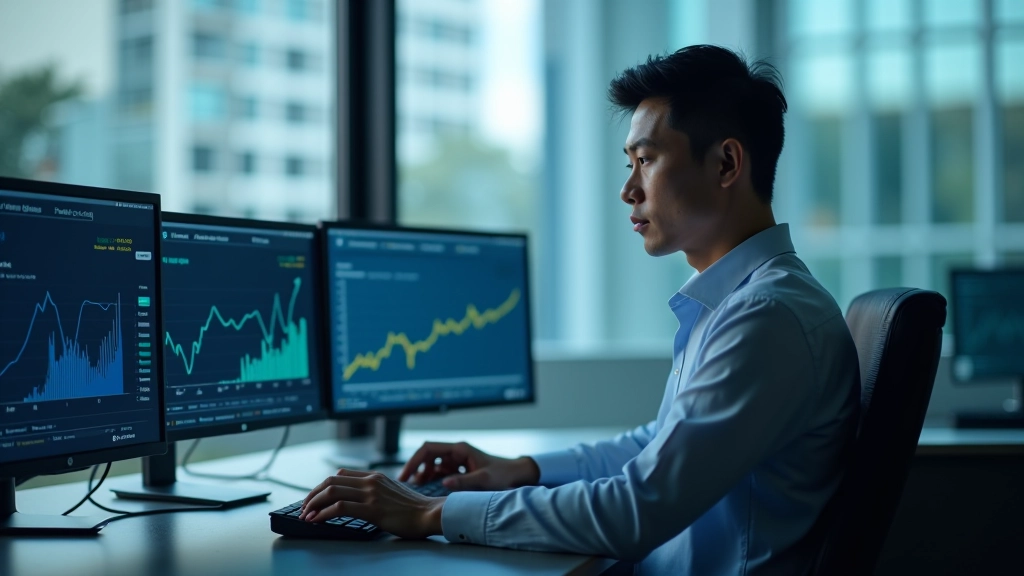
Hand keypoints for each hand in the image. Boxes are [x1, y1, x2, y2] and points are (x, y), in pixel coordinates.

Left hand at [299, 469, 444, 538]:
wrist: (430, 514)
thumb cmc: (414, 509)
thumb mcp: (392, 492)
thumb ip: (376, 491)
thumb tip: (358, 500)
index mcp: (375, 476)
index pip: (340, 474)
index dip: (322, 486)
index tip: (314, 498)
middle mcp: (371, 481)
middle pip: (331, 481)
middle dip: (312, 495)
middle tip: (304, 507)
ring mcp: (371, 494)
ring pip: (332, 492)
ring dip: (313, 504)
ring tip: (306, 515)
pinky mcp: (372, 509)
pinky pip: (340, 507)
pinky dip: (323, 514)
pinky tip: (317, 520)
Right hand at [398, 441, 539, 490]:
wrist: (517, 474)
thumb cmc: (503, 474)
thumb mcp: (483, 479)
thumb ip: (463, 482)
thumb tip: (443, 483)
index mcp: (459, 449)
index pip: (428, 449)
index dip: (414, 461)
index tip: (406, 476)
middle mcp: (456, 452)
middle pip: (428, 456)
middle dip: (416, 469)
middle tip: (408, 485)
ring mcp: (457, 460)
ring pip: (433, 465)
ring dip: (425, 475)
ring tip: (418, 489)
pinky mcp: (460, 469)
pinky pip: (442, 472)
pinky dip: (434, 479)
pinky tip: (430, 489)